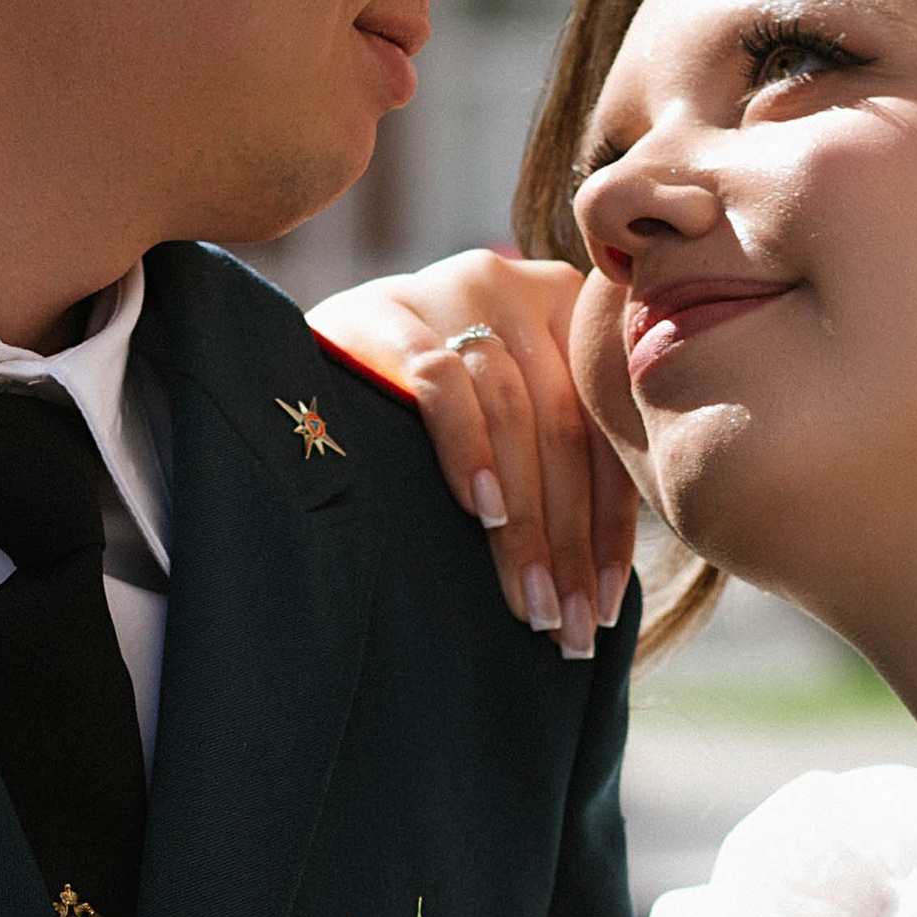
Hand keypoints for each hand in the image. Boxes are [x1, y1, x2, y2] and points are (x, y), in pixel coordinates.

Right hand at [306, 252, 638, 659]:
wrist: (304, 358)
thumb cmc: (425, 414)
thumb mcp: (510, 423)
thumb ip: (563, 466)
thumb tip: (606, 595)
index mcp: (572, 312)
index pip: (604, 432)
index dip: (612, 529)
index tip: (604, 612)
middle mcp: (521, 286)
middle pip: (564, 429)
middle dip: (568, 543)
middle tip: (567, 629)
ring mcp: (455, 290)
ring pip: (513, 414)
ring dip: (524, 522)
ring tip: (528, 601)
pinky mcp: (391, 310)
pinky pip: (442, 383)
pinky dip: (468, 450)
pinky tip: (482, 511)